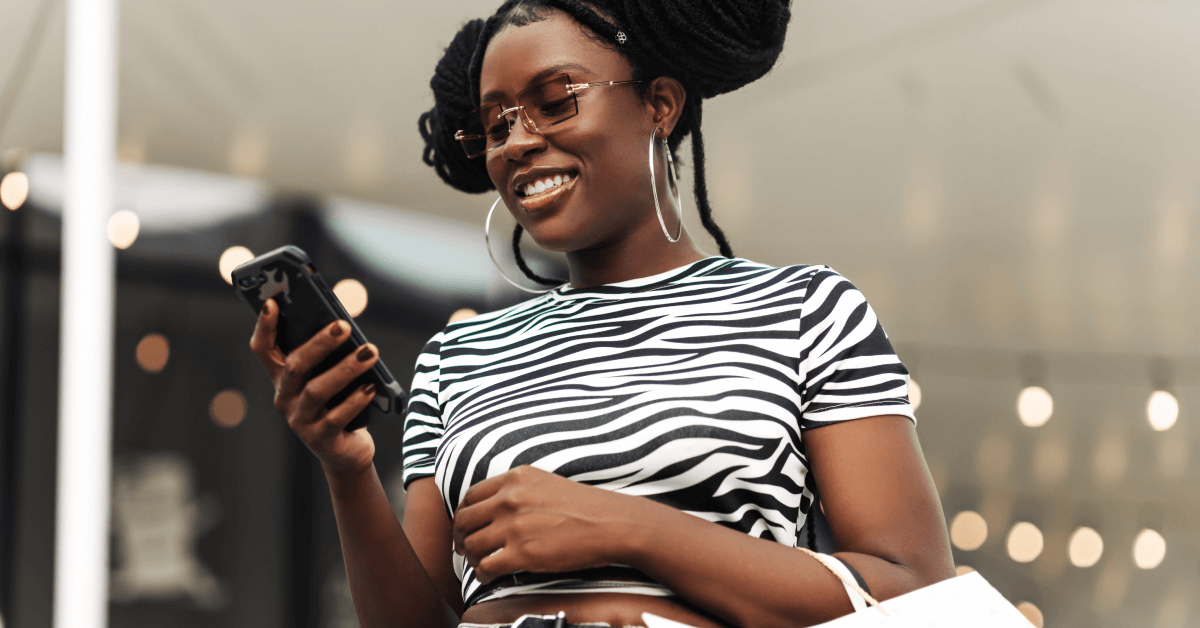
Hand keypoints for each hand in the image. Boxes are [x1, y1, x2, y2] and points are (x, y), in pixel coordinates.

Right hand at [248, 298, 378, 473]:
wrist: (345, 451)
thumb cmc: (338, 403)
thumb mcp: (329, 376)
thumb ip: (329, 355)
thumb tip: (342, 326)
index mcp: (282, 378)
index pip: (263, 349)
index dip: (264, 326)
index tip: (273, 302)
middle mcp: (285, 398)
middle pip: (295, 365)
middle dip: (320, 343)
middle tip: (344, 325)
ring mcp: (300, 420)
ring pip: (317, 390)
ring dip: (346, 368)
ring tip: (370, 352)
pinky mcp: (319, 439)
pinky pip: (336, 417)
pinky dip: (355, 399)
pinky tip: (371, 387)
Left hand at [452, 466, 637, 583]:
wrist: (611, 524)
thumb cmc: (584, 507)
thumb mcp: (545, 482)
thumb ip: (517, 489)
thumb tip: (494, 507)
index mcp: (515, 478)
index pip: (471, 496)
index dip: (463, 514)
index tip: (465, 526)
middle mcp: (510, 499)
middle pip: (465, 520)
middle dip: (460, 537)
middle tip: (463, 548)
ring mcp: (515, 526)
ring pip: (472, 544)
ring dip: (472, 557)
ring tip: (480, 563)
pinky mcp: (523, 553)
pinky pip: (486, 566)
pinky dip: (483, 574)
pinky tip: (490, 575)